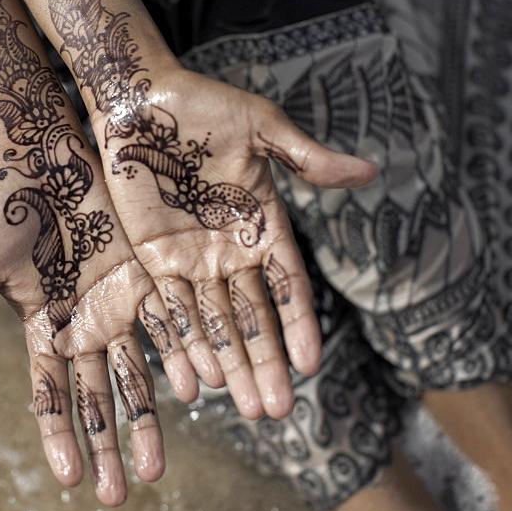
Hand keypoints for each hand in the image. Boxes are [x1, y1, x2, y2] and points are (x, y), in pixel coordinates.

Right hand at [0, 0, 168, 506]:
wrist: (35, 151)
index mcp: (40, 327)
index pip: (51, 394)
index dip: (60, 437)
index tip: (71, 481)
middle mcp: (81, 323)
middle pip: (98, 394)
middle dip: (110, 443)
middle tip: (124, 491)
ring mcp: (113, 301)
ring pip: (136, 369)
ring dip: (147, 416)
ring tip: (158, 463)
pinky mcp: (141, 273)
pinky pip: (165, 320)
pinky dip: (178, 354)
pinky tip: (194, 390)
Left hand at [94, 67, 377, 418]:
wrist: (141, 101)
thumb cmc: (206, 107)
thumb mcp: (262, 128)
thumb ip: (307, 159)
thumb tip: (370, 171)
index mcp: (264, 224)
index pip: (289, 286)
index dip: (298, 325)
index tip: (310, 365)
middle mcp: (231, 251)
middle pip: (252, 318)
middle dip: (263, 363)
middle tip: (275, 410)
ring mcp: (192, 259)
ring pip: (214, 324)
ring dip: (228, 366)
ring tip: (243, 408)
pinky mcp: (154, 260)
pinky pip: (169, 309)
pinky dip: (180, 344)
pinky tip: (192, 383)